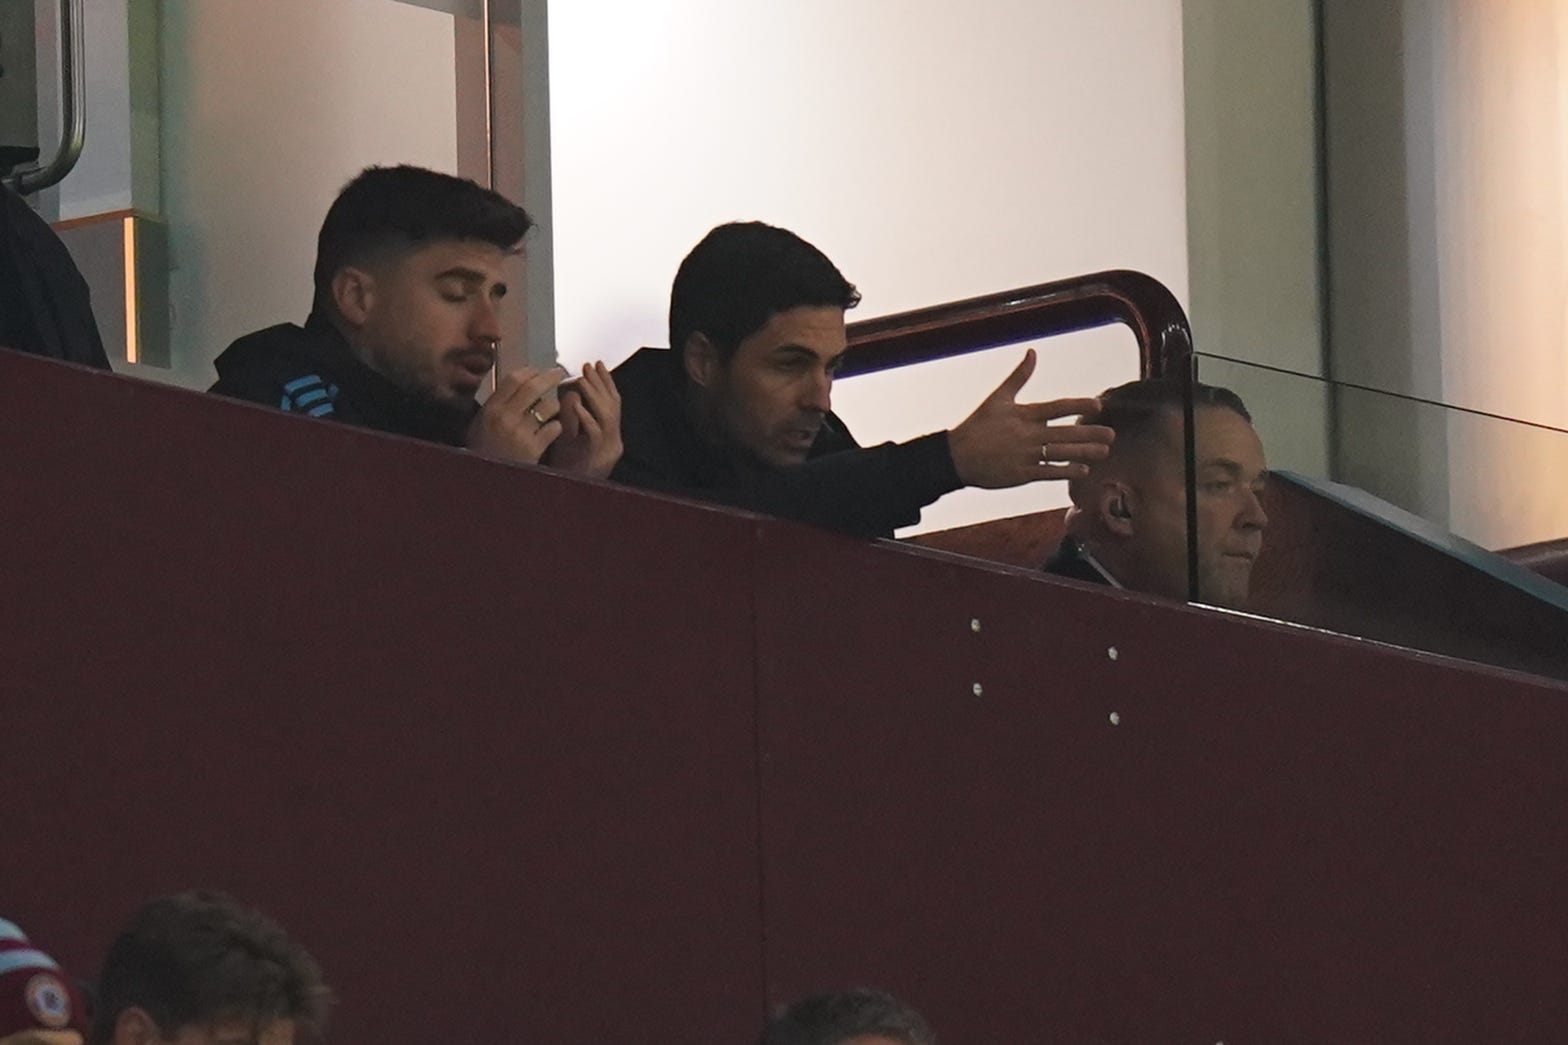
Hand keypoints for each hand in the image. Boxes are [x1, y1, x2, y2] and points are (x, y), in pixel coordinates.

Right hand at [466, 366, 564, 464]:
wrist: (487, 479)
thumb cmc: (484, 449)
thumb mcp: (482, 422)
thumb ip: (497, 403)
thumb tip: (516, 382)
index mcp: (491, 409)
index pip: (514, 379)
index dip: (530, 371)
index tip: (538, 370)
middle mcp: (506, 418)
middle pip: (533, 387)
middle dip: (549, 377)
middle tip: (558, 373)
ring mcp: (521, 433)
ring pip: (548, 406)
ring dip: (554, 405)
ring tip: (551, 410)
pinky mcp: (534, 449)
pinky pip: (554, 428)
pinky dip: (556, 427)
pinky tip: (550, 430)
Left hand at [543, 361, 622, 478]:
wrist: (569, 496)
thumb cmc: (568, 468)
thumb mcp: (569, 437)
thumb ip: (571, 417)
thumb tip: (570, 393)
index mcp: (609, 435)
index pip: (612, 402)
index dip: (606, 382)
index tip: (597, 364)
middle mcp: (614, 440)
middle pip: (613, 405)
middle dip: (601, 383)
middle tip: (589, 366)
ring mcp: (608, 450)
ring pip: (608, 417)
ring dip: (594, 396)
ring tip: (582, 379)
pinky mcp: (599, 458)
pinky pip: (594, 434)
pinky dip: (585, 417)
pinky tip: (576, 406)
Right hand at [946, 349, 1113, 488]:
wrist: (956, 456)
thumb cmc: (977, 425)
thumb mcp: (997, 397)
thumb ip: (1019, 376)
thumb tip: (1032, 351)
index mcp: (1024, 414)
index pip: (1057, 407)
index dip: (1079, 405)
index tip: (1098, 405)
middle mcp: (1028, 435)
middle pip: (1065, 433)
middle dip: (1090, 433)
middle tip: (1112, 434)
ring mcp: (1026, 456)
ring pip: (1061, 454)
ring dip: (1084, 453)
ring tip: (1104, 451)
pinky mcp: (1022, 474)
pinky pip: (1049, 473)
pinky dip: (1067, 471)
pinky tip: (1083, 470)